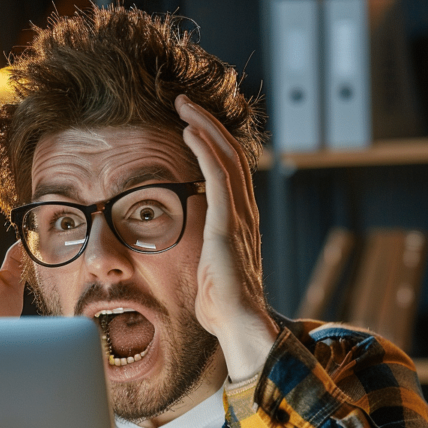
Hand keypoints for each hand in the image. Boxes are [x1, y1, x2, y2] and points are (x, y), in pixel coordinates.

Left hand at [176, 95, 278, 380]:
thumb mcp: (207, 270)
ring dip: (205, 128)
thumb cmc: (218, 304)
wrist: (236, 323)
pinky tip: (190, 132)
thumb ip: (202, 251)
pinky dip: (205, 151)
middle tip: (184, 103)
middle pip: (231, 154)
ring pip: (227, 158)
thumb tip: (190, 252)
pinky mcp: (228, 224)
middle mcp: (243, 212)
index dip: (212, 143)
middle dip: (208, 125)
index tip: (190, 125)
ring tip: (184, 107)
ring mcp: (238, 216)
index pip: (230, 170)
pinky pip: (219, 177)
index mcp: (238, 221)